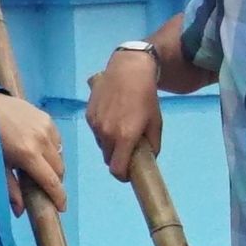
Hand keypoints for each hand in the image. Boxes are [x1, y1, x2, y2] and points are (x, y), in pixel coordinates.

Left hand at [0, 92, 67, 207]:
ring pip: (60, 154)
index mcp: (29, 155)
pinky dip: (52, 149)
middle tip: (45, 187)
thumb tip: (20, 212)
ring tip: (42, 167)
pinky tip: (41, 150)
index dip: (59, 197)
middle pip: (59, 169)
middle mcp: (42, 141)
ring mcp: (46, 127)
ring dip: (54, 164)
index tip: (61, 208)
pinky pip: (57, 139)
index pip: (52, 181)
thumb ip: (11, 189)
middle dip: (55, 181)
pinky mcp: (47, 117)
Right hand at [80, 44, 163, 172]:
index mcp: (124, 138)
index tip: (129, 173)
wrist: (128, 70)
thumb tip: (148, 159)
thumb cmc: (147, 97)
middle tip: (128, 148)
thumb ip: (153, 146)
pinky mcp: (89, 114)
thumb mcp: (156, 123)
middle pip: (108, 159)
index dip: (123, 175)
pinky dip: (103, 130)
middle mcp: (106, 134)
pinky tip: (113, 115)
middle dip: (118, 158)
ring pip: (101, 145)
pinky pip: (96, 131)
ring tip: (121, 127)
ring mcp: (95, 124)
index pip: (116, 170)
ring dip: (110, 144)